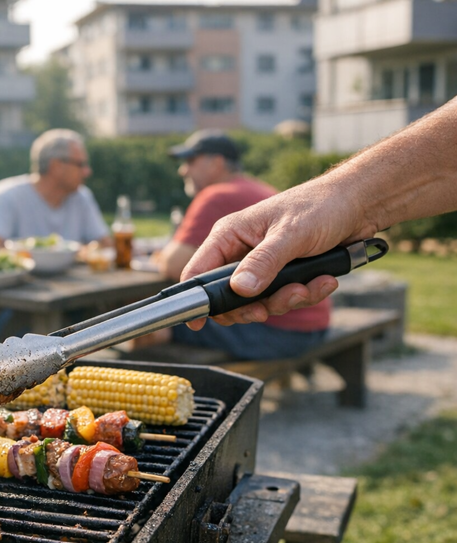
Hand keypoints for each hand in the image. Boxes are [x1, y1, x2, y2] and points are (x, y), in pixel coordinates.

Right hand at [180, 178, 376, 328]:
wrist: (359, 205)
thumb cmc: (321, 206)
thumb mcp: (290, 235)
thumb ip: (264, 262)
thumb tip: (240, 290)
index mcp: (229, 235)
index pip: (199, 271)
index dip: (196, 299)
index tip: (197, 323)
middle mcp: (241, 252)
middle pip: (228, 297)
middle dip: (252, 306)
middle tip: (267, 309)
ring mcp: (262, 265)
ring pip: (259, 302)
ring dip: (286, 300)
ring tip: (309, 286)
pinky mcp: (284, 275)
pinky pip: (285, 298)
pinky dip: (305, 295)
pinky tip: (323, 281)